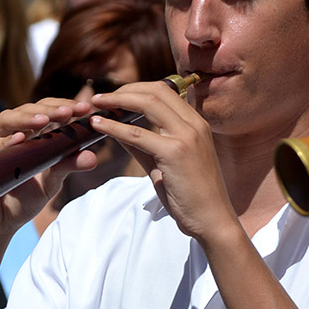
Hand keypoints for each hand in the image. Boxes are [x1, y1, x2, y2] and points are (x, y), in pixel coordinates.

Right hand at [0, 98, 99, 243]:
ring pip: (5, 120)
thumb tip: (92, 157)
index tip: (85, 109)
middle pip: (26, 110)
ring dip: (26, 120)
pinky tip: (17, 140)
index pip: (44, 110)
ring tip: (45, 121)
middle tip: (69, 111)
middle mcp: (5, 130)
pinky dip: (2, 142)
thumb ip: (67, 165)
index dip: (63, 106)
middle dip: (49, 110)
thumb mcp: (50, 181)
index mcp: (26, 130)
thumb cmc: (23, 197)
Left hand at [88, 80, 236, 241]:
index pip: (165, 91)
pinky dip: (114, 126)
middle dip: (125, 90)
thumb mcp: (165, 164)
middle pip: (156, 91)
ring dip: (116, 100)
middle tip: (102, 97)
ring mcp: (186, 136)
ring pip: (147, 103)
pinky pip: (137, 134)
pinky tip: (98, 125)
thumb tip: (119, 131)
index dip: (137, 88)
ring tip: (95, 103)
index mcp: (196, 124)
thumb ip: (144, 146)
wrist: (212, 220)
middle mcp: (194, 124)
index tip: (116, 95)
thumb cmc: (191, 196)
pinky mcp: (174, 152)